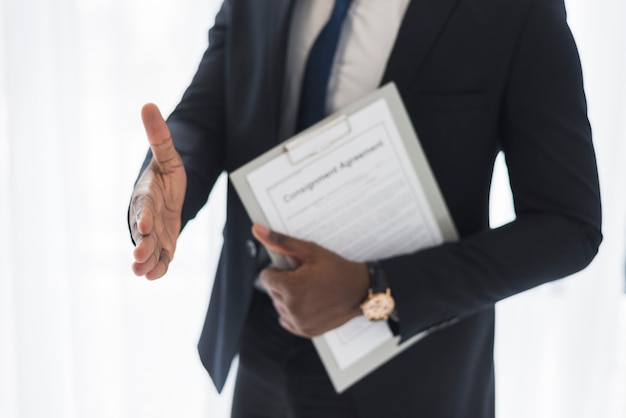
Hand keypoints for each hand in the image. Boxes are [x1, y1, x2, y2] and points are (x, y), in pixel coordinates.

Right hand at [130, 104, 186, 279]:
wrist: (169, 192)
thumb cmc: (166, 173)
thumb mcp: (168, 154)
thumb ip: (159, 136)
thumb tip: (148, 104)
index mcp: (145, 196)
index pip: (142, 206)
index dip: (143, 215)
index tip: (144, 224)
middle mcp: (145, 217)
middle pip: (141, 234)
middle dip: (141, 245)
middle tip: (139, 257)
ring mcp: (154, 234)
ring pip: (148, 250)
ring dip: (146, 261)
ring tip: (144, 272)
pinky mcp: (163, 244)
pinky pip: (159, 258)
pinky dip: (157, 267)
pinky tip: (155, 275)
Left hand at [252, 224, 368, 337]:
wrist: (360, 290)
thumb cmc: (336, 269)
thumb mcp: (309, 251)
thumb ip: (280, 242)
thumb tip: (257, 230)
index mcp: (290, 288)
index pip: (266, 277)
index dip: (279, 270)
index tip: (295, 269)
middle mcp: (291, 308)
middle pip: (272, 291)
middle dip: (284, 283)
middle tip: (306, 278)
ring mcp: (298, 322)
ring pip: (279, 305)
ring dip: (288, 297)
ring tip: (310, 290)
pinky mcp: (305, 330)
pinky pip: (287, 320)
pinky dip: (294, 312)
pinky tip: (310, 303)